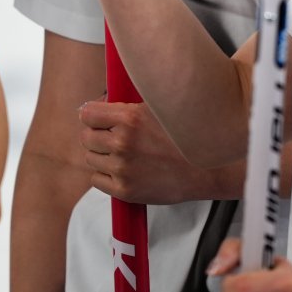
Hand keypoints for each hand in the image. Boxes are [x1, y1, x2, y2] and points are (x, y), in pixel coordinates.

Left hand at [78, 100, 231, 203]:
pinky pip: (96, 179)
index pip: (87, 113)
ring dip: (102, 155)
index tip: (98, 119)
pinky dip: (105, 175)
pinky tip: (123, 170)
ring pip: (90, 158)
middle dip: (97, 135)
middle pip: (86, 137)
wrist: (205, 170)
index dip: (92, 115)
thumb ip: (128, 105)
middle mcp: (123, 142)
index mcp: (130, 118)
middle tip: (113, 137)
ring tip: (124, 155)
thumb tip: (100, 101)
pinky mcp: (124, 190)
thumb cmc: (183, 136)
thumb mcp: (158, 108)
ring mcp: (122, 168)